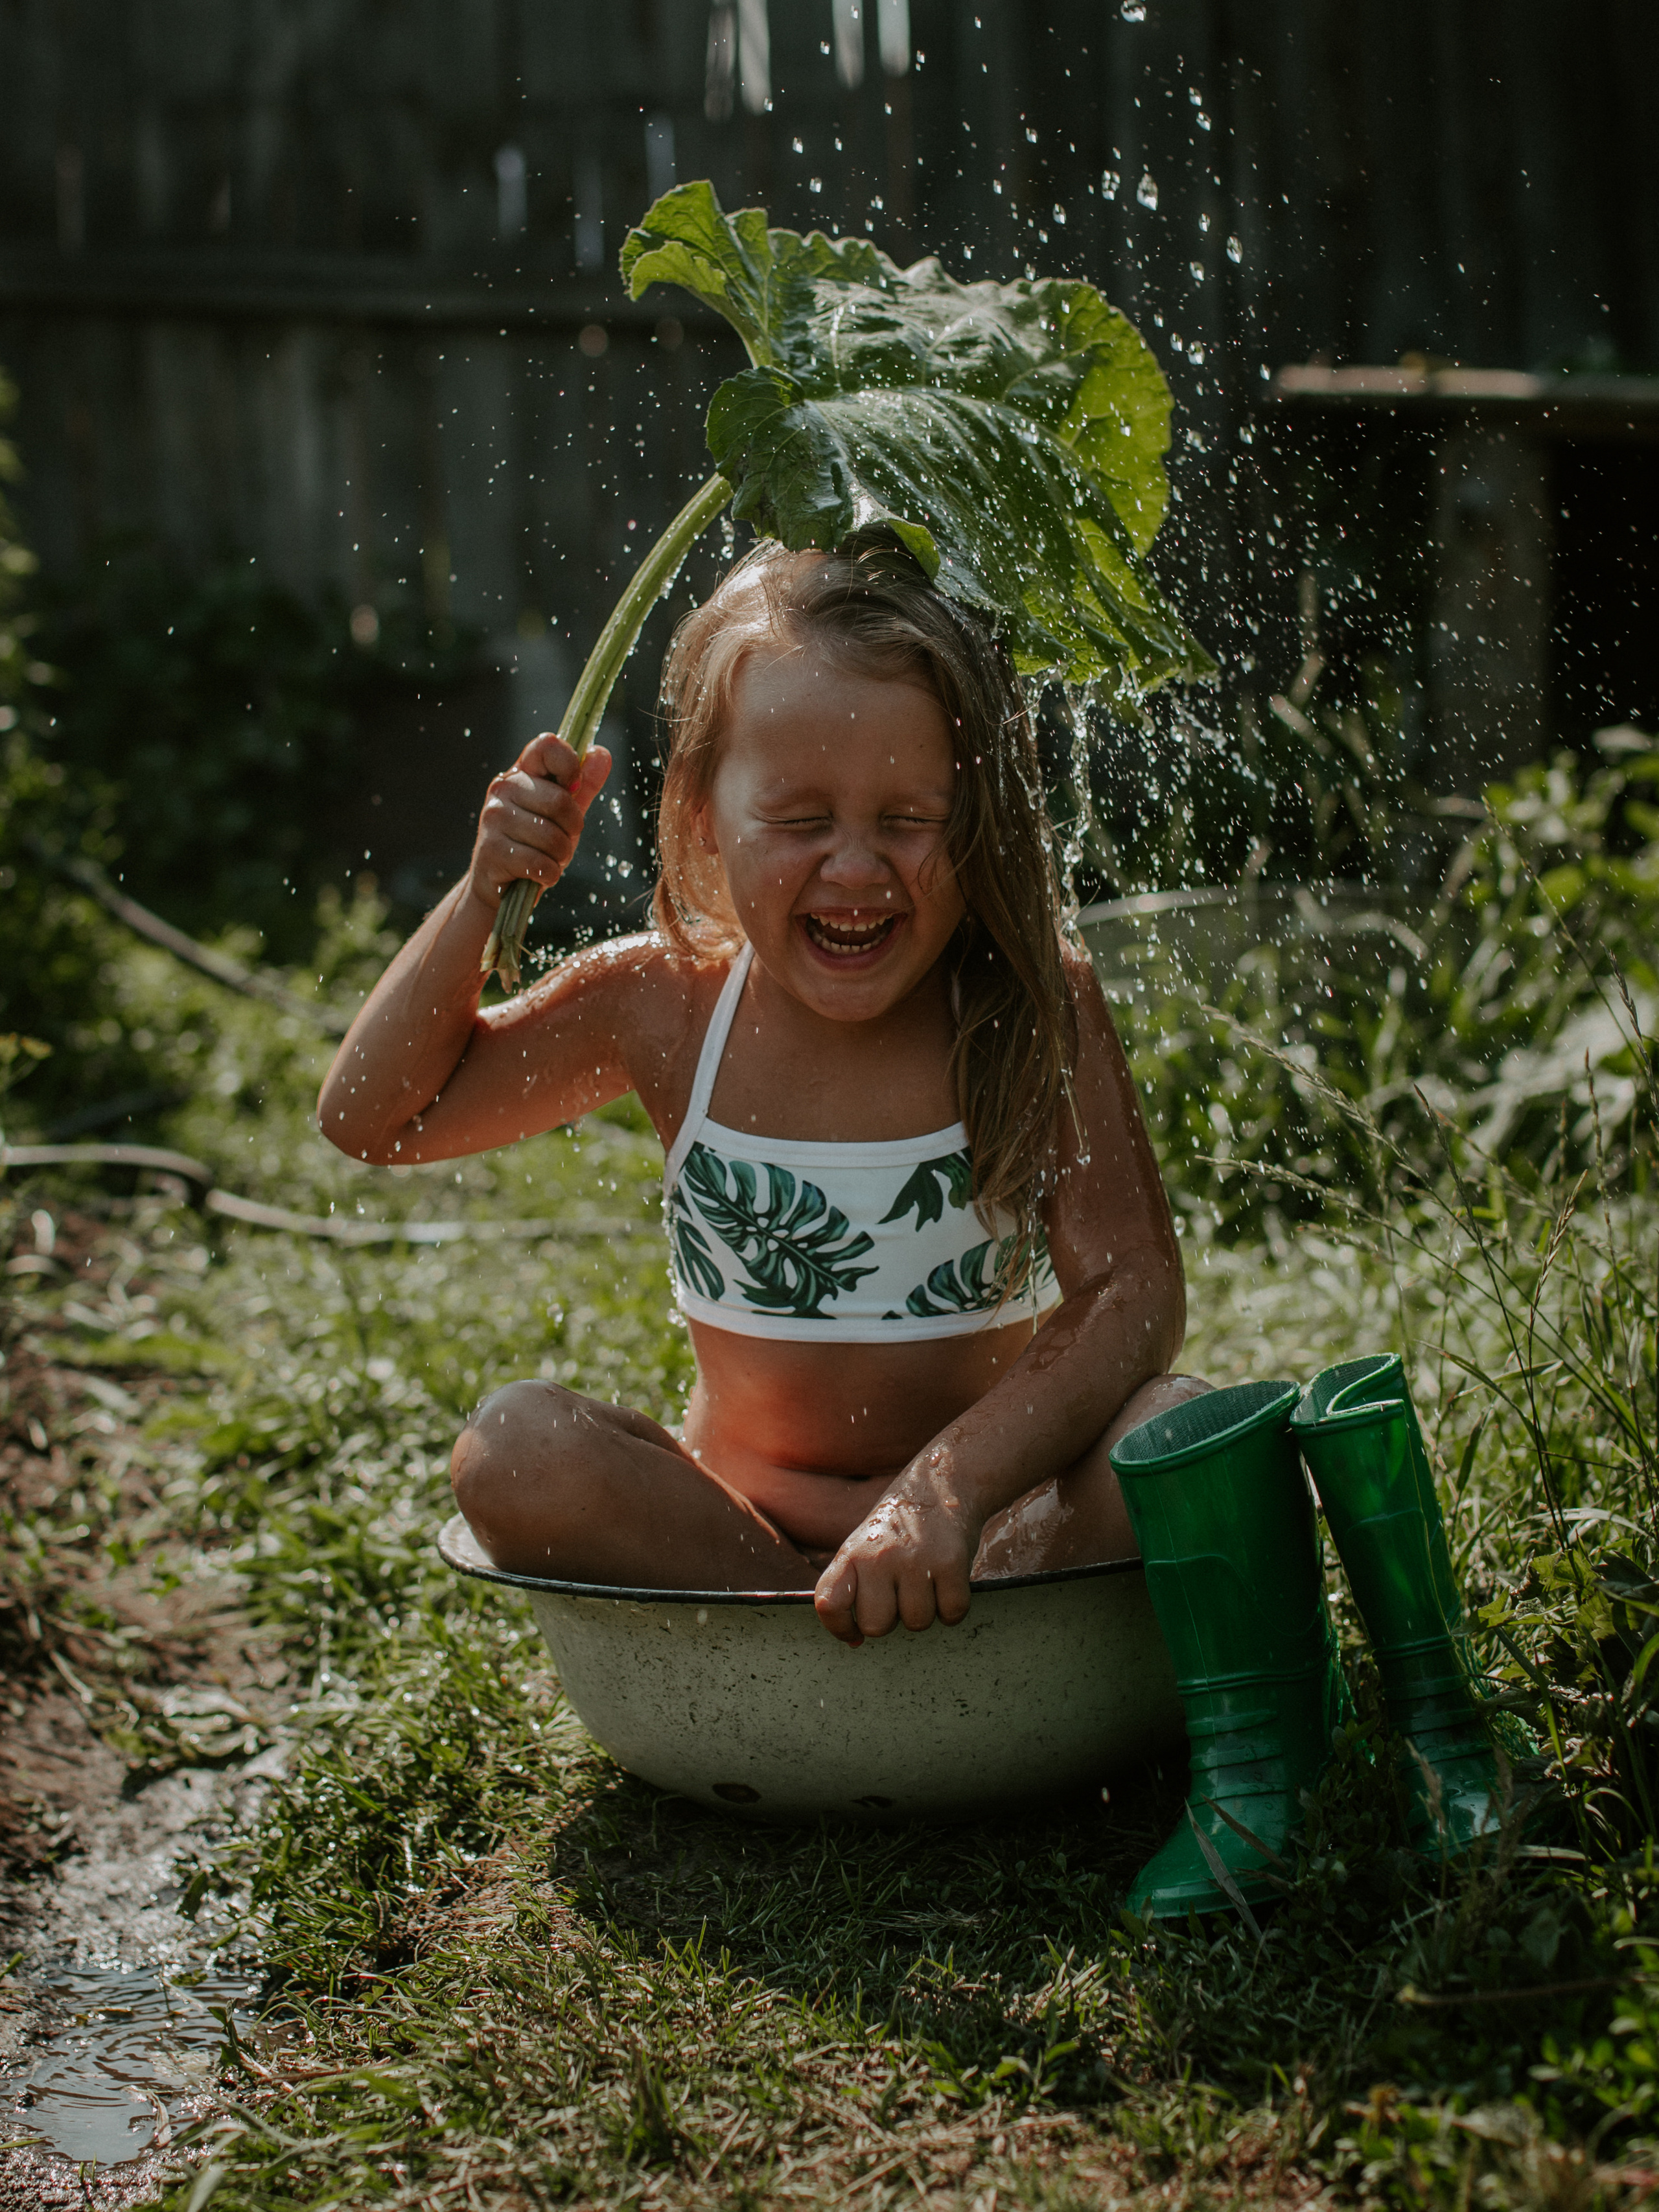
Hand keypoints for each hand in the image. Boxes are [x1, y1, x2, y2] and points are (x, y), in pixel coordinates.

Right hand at [466, 733, 611, 914]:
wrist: (500, 886)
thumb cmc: (534, 844)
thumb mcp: (563, 815)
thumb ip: (584, 786)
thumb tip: (602, 753)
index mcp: (521, 773)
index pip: (547, 745)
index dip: (570, 765)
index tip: (574, 788)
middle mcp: (503, 788)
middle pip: (559, 801)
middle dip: (572, 828)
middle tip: (561, 840)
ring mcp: (493, 817)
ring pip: (552, 837)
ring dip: (559, 856)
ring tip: (546, 858)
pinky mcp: (490, 850)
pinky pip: (540, 863)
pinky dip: (548, 874)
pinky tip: (537, 873)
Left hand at [813, 1460, 978, 1646]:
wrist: (939, 1487)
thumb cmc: (896, 1532)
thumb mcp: (861, 1549)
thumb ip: (851, 1591)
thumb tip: (854, 1642)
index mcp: (850, 1555)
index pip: (828, 1604)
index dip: (839, 1628)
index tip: (853, 1632)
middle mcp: (878, 1557)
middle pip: (876, 1626)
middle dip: (891, 1620)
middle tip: (899, 1593)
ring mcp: (914, 1559)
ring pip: (917, 1623)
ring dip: (925, 1611)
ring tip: (924, 1582)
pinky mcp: (949, 1562)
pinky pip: (951, 1613)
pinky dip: (953, 1607)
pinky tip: (946, 1582)